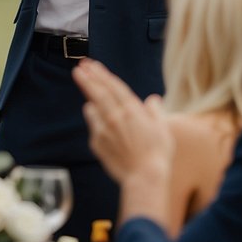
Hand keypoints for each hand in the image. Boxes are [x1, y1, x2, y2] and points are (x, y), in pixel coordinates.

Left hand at [73, 59, 174, 184]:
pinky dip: (93, 117)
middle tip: (78, 67)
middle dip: (87, 78)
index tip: (91, 65)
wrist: (144, 176)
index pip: (113, 86)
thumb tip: (152, 100)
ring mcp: (104, 129)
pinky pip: (93, 126)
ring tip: (84, 83)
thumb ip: (155, 111)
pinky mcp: (97, 143)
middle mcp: (115, 116)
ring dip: (89, 96)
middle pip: (98, 92)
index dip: (101, 74)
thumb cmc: (158, 153)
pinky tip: (92, 112)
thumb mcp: (163, 128)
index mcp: (132, 110)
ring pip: (92, 107)